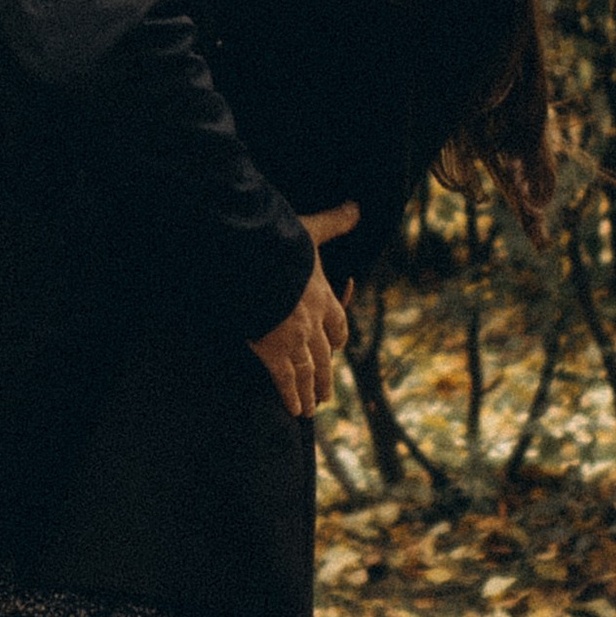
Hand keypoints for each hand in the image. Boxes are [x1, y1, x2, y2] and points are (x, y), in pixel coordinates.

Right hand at [252, 203, 356, 417]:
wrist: (258, 261)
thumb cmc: (283, 243)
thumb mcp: (311, 229)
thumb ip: (334, 222)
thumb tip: (357, 207)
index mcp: (323, 296)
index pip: (337, 324)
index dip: (336, 339)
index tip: (336, 348)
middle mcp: (313, 322)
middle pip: (325, 355)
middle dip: (324, 375)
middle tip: (326, 394)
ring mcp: (294, 339)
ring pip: (307, 372)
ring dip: (311, 392)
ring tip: (312, 410)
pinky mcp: (272, 350)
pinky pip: (284, 379)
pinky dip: (291, 395)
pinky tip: (295, 410)